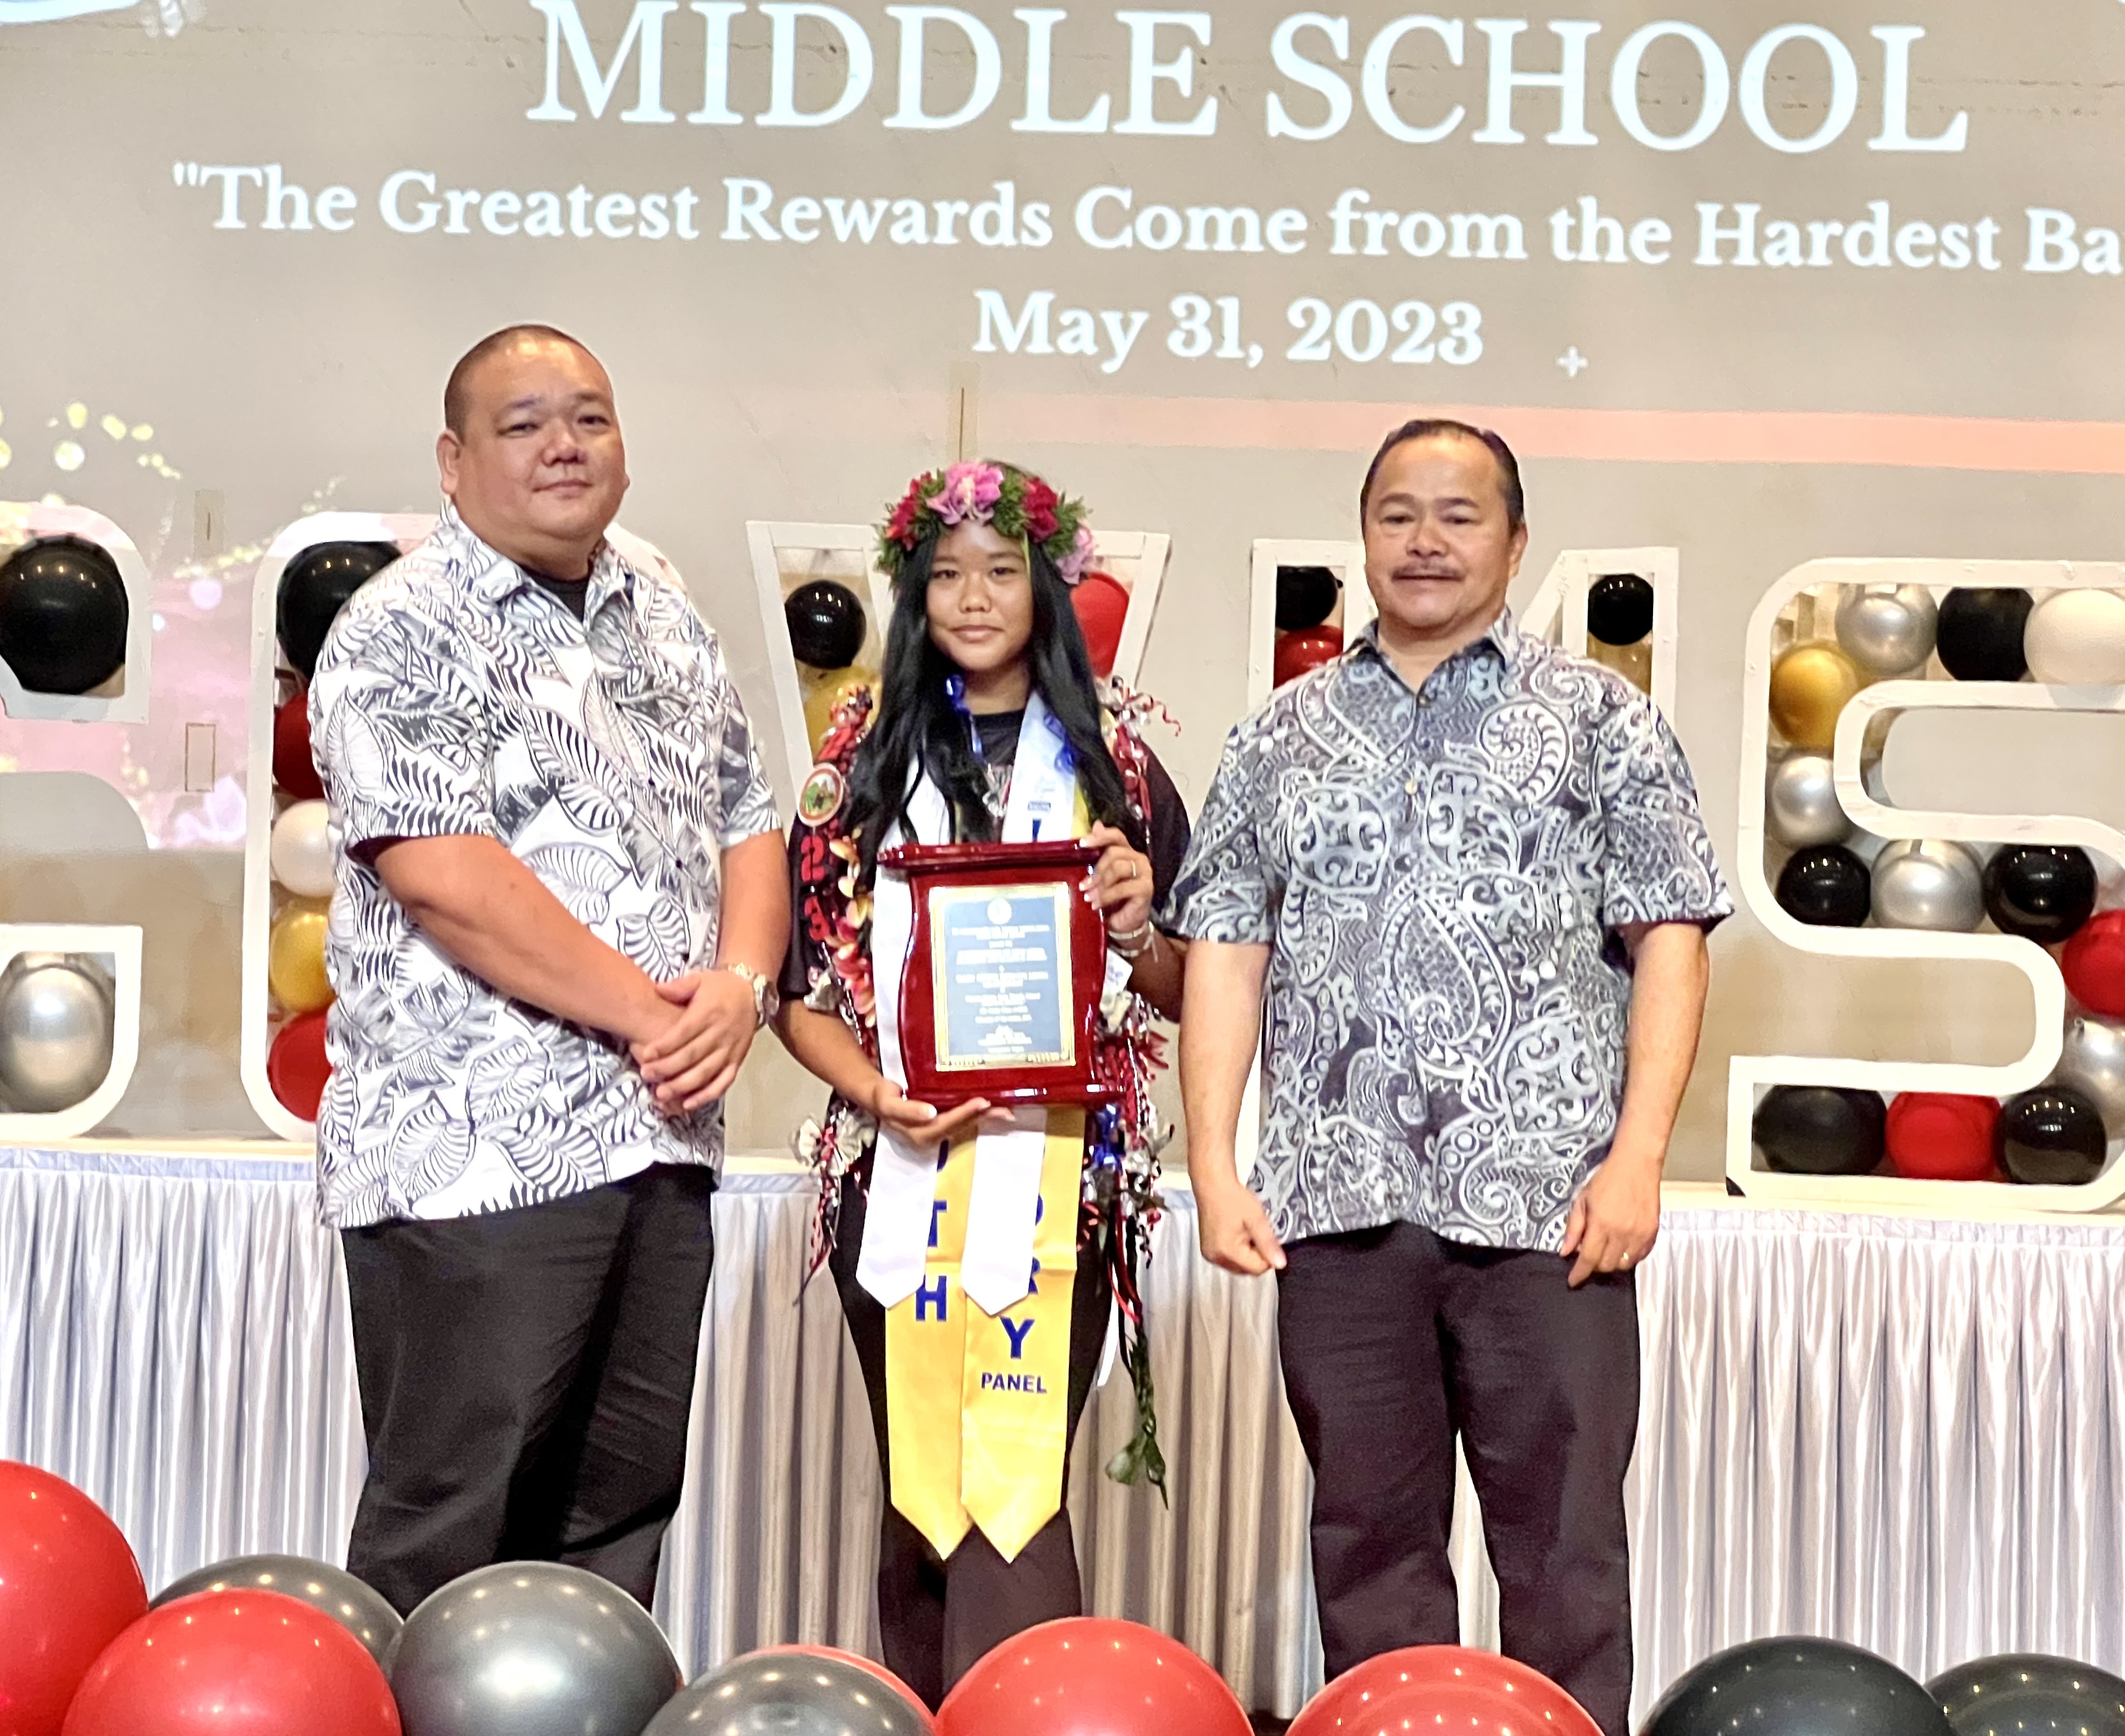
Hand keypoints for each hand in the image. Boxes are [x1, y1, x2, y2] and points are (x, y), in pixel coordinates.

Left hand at [631, 970, 757, 1113]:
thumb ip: (678, 986)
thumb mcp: (699, 979)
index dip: (665, 1045)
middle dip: (668, 1068)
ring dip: (683, 1086)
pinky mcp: (737, 1061)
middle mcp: (721, 1033)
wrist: (750, 992)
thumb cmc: (719, 987)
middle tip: (646, 1075)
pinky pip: (723, 1082)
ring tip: (661, 1094)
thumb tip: (658, 989)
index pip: (685, 1032)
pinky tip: (688, 1104)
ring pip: (706, 1073)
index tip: (645, 1054)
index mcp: (709, 1012)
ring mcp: (731, 1050)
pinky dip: (707, 1095)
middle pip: (693, 1055)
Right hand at [865, 1076, 1015, 1146]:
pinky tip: (993, 1110)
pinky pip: (963, 1120)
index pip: (945, 1123)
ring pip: (965, 1125)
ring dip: (986, 1118)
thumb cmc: (884, 1098)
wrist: (878, 1099)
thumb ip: (908, 1110)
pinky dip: (979, 1115)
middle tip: (1003, 1108)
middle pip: (960, 1126)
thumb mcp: (889, 1103)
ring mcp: (937, 1131)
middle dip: (982, 1117)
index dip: (964, 1113)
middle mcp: (931, 1136)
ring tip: (1007, 1112)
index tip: (981, 1102)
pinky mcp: (942, 1124)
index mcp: (919, 1134)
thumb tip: (931, 1113)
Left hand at [1080, 822, 1155, 941]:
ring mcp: (1145, 873)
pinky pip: (1122, 887)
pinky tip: (1096, 904)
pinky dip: (1106, 896)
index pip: (1116, 836)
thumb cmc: (1113, 899)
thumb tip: (1096, 824)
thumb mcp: (1102, 876)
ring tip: (1089, 897)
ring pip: (1118, 868)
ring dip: (1100, 884)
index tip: (1082, 843)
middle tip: (1084, 885)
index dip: (1100, 837)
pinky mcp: (1146, 888)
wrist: (1126, 923)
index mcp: (1127, 852)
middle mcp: (1139, 859)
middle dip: (1096, 869)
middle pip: (1114, 852)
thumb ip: (1099, 852)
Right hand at [1195, 1173, 1285, 1274]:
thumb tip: (1280, 1264)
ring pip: (1238, 1266)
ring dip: (1246, 1255)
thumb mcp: (1256, 1218)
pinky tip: (1237, 1234)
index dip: (1267, 1255)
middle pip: (1247, 1270)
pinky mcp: (1207, 1250)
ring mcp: (1209, 1254)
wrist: (1212, 1184)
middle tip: (1255, 1233)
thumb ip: (1268, 1243)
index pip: (1257, 1269)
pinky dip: (1236, 1251)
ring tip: (1245, 1232)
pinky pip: (1228, 1259)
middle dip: (1256, 1256)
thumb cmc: (1233, 1198)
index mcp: (1227, 1251)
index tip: (1267, 1238)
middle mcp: (1215, 1257)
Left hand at [1560, 1149, 1660, 1287]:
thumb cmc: (1606, 1179)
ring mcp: (1639, 1234)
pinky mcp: (1652, 1233)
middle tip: (1589, 1254)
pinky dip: (1629, 1257)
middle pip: (1606, 1265)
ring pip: (1624, 1264)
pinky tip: (1622, 1247)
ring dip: (1612, 1262)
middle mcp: (1622, 1233)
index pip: (1588, 1259)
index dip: (1579, 1274)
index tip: (1573, 1281)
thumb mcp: (1582, 1200)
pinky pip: (1640, 1257)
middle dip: (1594, 1266)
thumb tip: (1565, 1252)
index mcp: (1601, 1224)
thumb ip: (1573, 1228)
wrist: (1636, 1165)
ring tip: (1606, 1250)